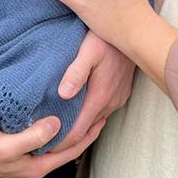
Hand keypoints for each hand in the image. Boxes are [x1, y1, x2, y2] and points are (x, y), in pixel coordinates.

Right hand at [0, 114, 104, 177]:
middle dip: (83, 129)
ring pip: (54, 139)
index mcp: (37, 166)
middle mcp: (34, 161)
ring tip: (81, 106)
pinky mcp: (15, 143)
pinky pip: (40, 132)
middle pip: (66, 145)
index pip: (72, 150)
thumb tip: (58, 124)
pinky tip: (53, 108)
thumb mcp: (7, 145)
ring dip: (68, 125)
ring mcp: (24, 153)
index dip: (89, 134)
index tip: (103, 116)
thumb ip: (33, 136)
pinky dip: (51, 122)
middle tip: (98, 108)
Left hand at [52, 32, 133, 148]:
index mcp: (100, 96)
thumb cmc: (107, 37)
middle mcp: (111, 102)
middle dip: (67, 138)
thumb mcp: (88, 50)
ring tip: (58, 127)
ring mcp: (118, 98)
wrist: (134, 30)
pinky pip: (103, 110)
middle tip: (45, 140)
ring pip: (95, 120)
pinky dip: (89, 114)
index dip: (61, 143)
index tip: (44, 147)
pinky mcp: (121, 93)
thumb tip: (63, 94)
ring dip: (79, 125)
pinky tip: (78, 109)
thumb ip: (76, 72)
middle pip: (86, 130)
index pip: (78, 131)